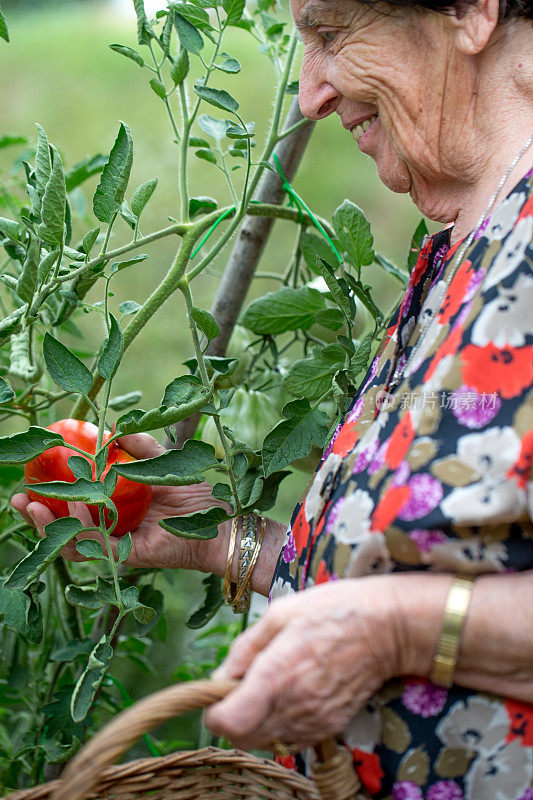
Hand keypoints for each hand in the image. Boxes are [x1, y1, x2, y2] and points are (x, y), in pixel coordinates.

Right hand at [11, 432, 230, 572]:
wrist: (220, 523)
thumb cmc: (195, 497)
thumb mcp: (163, 463)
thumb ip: (141, 447)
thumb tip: (114, 428)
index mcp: (114, 512)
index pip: (74, 508)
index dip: (48, 496)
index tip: (29, 478)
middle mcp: (111, 531)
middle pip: (64, 528)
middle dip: (36, 516)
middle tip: (17, 497)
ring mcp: (118, 545)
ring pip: (72, 541)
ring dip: (48, 525)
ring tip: (30, 505)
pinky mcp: (128, 556)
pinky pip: (96, 545)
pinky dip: (80, 527)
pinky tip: (68, 507)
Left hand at [205, 577, 400, 750]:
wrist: (388, 628)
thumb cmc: (332, 610)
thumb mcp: (281, 612)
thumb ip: (246, 647)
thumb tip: (222, 676)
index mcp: (276, 674)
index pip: (228, 723)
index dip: (214, 710)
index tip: (219, 689)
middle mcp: (293, 706)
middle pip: (241, 738)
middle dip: (231, 715)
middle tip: (243, 684)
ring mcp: (313, 721)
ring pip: (264, 742)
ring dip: (255, 722)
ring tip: (269, 686)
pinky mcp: (329, 727)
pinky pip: (290, 740)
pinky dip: (279, 726)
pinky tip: (289, 697)